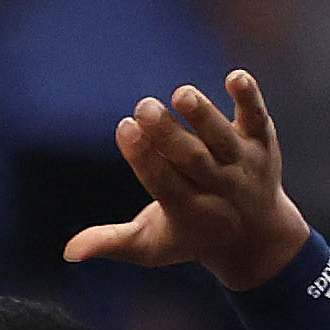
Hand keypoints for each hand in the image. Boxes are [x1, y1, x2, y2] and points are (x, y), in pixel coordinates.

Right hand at [55, 69, 312, 287]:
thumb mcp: (151, 246)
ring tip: (181, 95)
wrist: (258, 238)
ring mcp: (242, 163)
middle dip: (168, 133)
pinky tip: (235, 77)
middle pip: (193, 159)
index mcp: (188, 212)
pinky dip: (248, 98)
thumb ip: (111, 243)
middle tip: (144, 106)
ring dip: (204, 116)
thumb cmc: (190, 237)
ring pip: (223, 139)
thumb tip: (68, 252)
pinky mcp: (261, 141)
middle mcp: (219, 188)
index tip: (125, 128)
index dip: (144, 157)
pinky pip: (257, 118)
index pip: (164, 183)